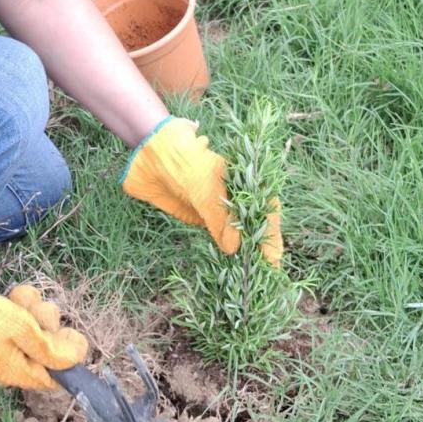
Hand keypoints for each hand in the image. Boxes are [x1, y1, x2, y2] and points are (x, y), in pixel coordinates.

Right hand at [0, 274, 87, 389]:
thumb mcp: (23, 331)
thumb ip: (49, 349)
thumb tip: (72, 363)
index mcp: (20, 373)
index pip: (55, 376)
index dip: (66, 355)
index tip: (66, 332)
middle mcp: (10, 367)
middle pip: (43, 349)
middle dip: (46, 324)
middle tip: (39, 309)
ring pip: (28, 331)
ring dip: (31, 310)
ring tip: (21, 298)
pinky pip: (10, 326)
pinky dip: (14, 309)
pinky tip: (12, 297)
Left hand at [121, 117, 282, 266]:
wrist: (150, 150)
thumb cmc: (182, 162)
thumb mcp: (204, 190)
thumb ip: (219, 219)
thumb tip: (234, 248)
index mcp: (244, 181)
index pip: (265, 211)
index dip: (271, 235)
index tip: (273, 260)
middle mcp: (235, 193)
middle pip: (255, 222)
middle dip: (260, 245)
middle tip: (265, 270)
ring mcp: (218, 204)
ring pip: (237, 229)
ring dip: (244, 248)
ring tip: (250, 271)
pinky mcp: (200, 214)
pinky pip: (216, 233)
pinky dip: (223, 246)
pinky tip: (228, 262)